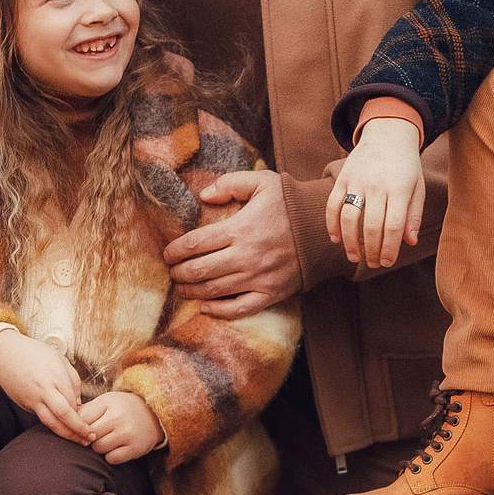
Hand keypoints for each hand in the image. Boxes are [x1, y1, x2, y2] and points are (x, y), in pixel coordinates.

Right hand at [0, 331, 91, 443]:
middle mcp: (44, 390)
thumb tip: (79, 403)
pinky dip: (53, 425)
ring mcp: (32, 399)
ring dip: (66, 434)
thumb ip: (73, 381)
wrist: (5, 355)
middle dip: (78, 429)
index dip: (83, 412)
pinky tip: (63, 429)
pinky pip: (41, 418)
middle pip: (63, 415)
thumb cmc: (35, 353)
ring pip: (51, 423)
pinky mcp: (25, 405)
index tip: (92, 418)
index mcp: (55, 376)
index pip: (73, 400)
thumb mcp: (60, 360)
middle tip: (91, 437)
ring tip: (79, 441)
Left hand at [80, 390, 164, 464]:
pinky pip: (111, 459)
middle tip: (96, 435)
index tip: (82, 428)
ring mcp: (127, 434)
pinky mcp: (134, 448)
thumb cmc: (123, 409)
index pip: (81, 419)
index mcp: (108, 403)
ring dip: (100, 447)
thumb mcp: (106, 402)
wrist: (154, 415)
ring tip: (108, 439)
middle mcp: (118, 418)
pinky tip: (117, 447)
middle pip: (88, 436)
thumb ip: (87, 411)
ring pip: (98, 448)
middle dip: (88, 438)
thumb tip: (65, 422)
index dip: (78, 426)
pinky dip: (111, 456)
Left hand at [165, 170, 298, 319]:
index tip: (168, 254)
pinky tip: (205, 307)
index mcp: (241, 228)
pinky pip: (240, 308)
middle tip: (172, 272)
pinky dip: (219, 311)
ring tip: (182, 287)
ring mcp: (259, 277)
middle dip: (179, 273)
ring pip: (214, 290)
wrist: (325, 230)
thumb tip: (203, 195)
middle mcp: (246, 256)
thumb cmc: (291, 204)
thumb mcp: (263, 182)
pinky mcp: (271, 293)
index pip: (196, 244)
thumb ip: (230, 184)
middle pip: (199, 270)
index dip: (175, 251)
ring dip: (191, 291)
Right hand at [325, 115, 425, 270]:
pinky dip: (332, 224)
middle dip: (371, 251)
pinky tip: (337, 239)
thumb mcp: (418, 188)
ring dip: (350, 242)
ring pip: (349, 218)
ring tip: (354, 257)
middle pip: (371, 227)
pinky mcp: (343, 177)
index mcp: (400, 189)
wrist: (388, 134)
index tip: (387, 263)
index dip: (389, 249)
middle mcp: (377, 185)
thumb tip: (410, 242)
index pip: (392, 227)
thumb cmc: (406, 166)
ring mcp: (357, 181)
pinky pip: (333, 204)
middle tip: (373, 264)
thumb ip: (413, 215)